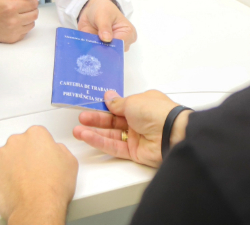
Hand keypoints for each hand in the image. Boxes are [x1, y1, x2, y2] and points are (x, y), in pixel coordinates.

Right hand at [0, 0, 38, 42]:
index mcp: (11, 7)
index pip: (33, 4)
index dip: (32, 1)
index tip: (28, 1)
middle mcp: (14, 20)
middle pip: (35, 14)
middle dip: (32, 9)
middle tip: (25, 8)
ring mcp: (14, 31)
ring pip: (32, 23)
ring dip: (29, 18)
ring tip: (19, 16)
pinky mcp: (13, 39)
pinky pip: (26, 32)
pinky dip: (23, 27)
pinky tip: (15, 23)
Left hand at [0, 126, 77, 224]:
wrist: (37, 207)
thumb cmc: (53, 188)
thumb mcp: (70, 162)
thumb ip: (60, 149)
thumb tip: (55, 151)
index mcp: (36, 134)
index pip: (37, 136)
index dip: (41, 149)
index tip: (43, 159)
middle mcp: (17, 141)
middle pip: (21, 144)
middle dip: (26, 156)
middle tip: (35, 172)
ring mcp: (2, 154)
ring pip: (7, 156)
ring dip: (13, 165)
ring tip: (24, 182)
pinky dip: (3, 176)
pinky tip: (14, 186)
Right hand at [72, 90, 188, 168]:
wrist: (171, 133)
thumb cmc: (156, 112)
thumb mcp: (132, 101)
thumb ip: (117, 102)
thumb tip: (108, 96)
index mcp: (142, 105)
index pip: (120, 106)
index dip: (106, 107)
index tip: (92, 106)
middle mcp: (139, 121)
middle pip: (113, 121)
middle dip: (96, 120)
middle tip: (82, 118)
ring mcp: (136, 137)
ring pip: (111, 135)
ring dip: (94, 132)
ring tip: (78, 130)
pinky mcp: (134, 152)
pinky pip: (114, 146)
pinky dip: (100, 142)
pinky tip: (87, 137)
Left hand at [78, 0, 136, 50]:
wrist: (92, 9)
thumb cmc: (102, 9)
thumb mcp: (103, 14)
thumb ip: (104, 26)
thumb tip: (107, 39)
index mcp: (128, 33)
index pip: (121, 45)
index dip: (110, 46)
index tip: (99, 46)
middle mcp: (122, 43)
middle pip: (114, 52)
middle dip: (103, 51)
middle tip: (92, 47)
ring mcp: (112, 47)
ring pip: (105, 55)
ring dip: (96, 52)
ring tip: (89, 47)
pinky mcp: (102, 50)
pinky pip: (97, 55)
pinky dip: (91, 52)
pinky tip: (86, 50)